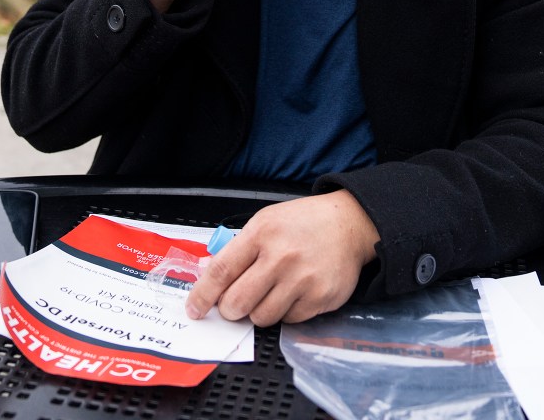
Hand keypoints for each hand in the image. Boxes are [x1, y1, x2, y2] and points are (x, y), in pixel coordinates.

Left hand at [185, 190, 379, 325]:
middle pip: (237, 302)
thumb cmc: (303, 223)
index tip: (195, 309)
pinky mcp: (320, 298)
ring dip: (259, 311)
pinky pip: (288, 321)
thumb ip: (236, 249)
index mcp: (262, 233)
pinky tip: (293, 293)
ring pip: (261, 317)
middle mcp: (281, 257)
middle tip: (235, 304)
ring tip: (270, 293)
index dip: (203, 295)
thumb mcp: (265, 222)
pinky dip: (286, 313)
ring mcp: (302, 279)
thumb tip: (207, 273)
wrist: (349, 224)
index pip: (222, 271)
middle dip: (230, 309)